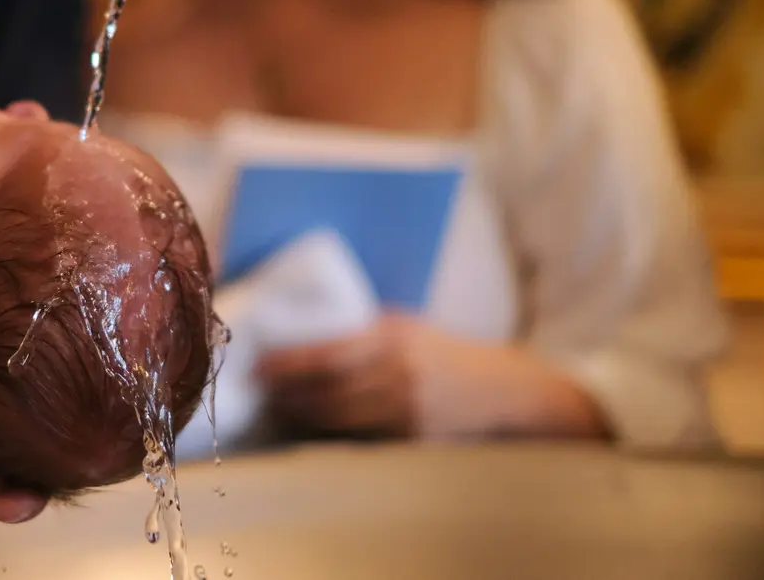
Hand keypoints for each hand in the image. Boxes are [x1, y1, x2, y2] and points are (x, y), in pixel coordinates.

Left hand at [259, 315, 606, 439]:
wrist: (504, 391)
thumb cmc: (449, 353)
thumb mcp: (410, 327)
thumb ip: (368, 328)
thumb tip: (315, 327)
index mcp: (392, 337)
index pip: (326, 353)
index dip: (288, 364)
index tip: (259, 366)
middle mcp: (396, 372)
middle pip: (326, 391)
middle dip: (287, 393)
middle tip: (259, 390)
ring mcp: (404, 408)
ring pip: (338, 417)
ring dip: (302, 414)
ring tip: (279, 407)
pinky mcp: (411, 436)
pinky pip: (360, 435)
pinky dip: (332, 431)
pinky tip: (313, 426)